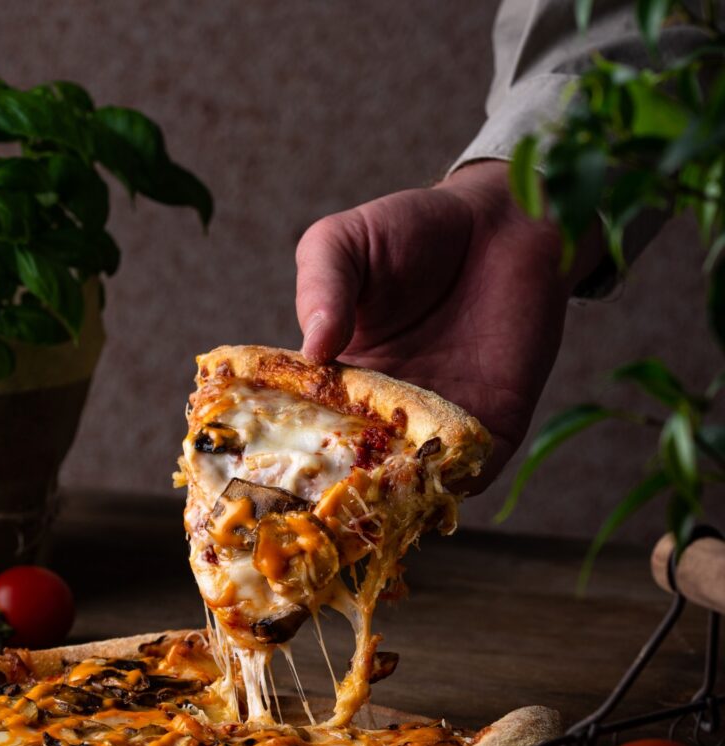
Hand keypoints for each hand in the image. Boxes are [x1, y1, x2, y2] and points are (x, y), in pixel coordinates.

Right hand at [295, 160, 602, 488]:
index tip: (263, 465)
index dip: (284, 448)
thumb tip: (313, 350)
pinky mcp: (493, 425)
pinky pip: (470, 471)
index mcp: (337, 379)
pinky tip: (428, 478)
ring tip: (365, 498)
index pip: (303, 427)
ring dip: (388, 494)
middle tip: (310, 505)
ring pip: (407, 482)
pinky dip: (449, 483)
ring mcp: (436, 423)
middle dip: (332, 489)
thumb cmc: (413, 229)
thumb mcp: (342, 243)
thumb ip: (320, 286)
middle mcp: (382, 412)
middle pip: (351, 469)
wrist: (504, 219)